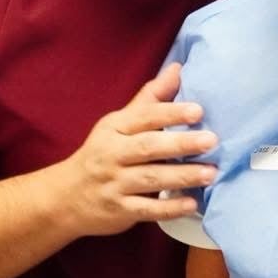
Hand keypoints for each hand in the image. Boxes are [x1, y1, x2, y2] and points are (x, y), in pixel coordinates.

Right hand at [56, 62, 217, 236]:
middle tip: (212, 140)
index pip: (145, 116)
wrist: (66, 197)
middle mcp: (112, 154)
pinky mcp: (119, 211)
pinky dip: (170, 208)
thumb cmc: (104, 152)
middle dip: (181, 144)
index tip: (199, 111)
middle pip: (148, 147)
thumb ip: (151, 97)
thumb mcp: (120, 122)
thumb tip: (179, 67)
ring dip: (182, 176)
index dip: (171, 113)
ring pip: (151, 178)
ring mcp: (114, 184)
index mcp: (115, 128)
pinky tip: (192, 204)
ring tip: (211, 173)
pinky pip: (147, 209)